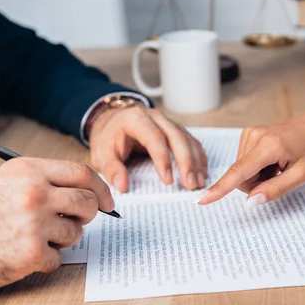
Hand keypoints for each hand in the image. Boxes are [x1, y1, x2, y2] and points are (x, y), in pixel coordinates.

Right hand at [0, 158, 113, 289]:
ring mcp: (34, 223)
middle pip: (87, 202)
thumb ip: (47, 180)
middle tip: (76, 221)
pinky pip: (60, 257)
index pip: (82, 173)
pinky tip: (27, 253)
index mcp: (30, 171)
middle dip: (88, 214)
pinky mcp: (32, 252)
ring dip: (64, 238)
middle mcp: (35, 193)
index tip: (107, 201)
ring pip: (76, 232)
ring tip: (38, 236)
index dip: (101, 188)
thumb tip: (88, 189)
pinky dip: (48, 259)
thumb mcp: (10, 180)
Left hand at [88, 106, 207, 191]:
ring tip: (199, 183)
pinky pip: (191, 142)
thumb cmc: (109, 137)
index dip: (163, 159)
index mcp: (136, 119)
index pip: (154, 138)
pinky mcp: (175, 130)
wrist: (112, 122)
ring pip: (187, 139)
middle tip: (191, 184)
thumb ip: (111, 169)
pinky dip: (198, 157)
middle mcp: (155, 118)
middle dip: (186, 162)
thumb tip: (123, 186)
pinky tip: (202, 173)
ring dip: (196, 161)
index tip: (168, 180)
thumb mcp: (101, 153)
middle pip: (177, 137)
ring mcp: (168, 122)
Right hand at [198, 102, 304, 206]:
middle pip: (240, 175)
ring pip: (241, 170)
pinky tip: (273, 160)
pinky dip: (257, 167)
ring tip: (278, 165)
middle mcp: (255, 135)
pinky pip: (244, 162)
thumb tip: (250, 201)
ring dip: (258, 175)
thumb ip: (274, 189)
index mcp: (269, 146)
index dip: (220, 188)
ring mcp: (250, 132)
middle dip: (255, 184)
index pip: (239, 172)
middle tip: (279, 175)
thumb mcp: (301, 175)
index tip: (203, 200)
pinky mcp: (248, 133)